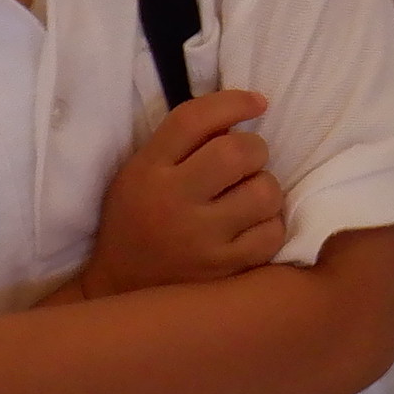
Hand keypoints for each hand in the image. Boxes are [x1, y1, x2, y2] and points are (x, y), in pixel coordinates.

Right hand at [74, 88, 286, 298]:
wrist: (120, 291)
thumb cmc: (138, 220)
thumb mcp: (141, 171)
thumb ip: (182, 142)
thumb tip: (244, 111)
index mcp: (148, 171)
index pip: (194, 119)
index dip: (234, 101)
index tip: (257, 103)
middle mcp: (173, 203)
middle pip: (237, 152)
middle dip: (254, 148)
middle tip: (247, 160)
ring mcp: (201, 241)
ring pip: (264, 192)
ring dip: (265, 187)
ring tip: (247, 196)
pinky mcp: (224, 270)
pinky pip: (272, 233)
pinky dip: (269, 224)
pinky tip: (251, 226)